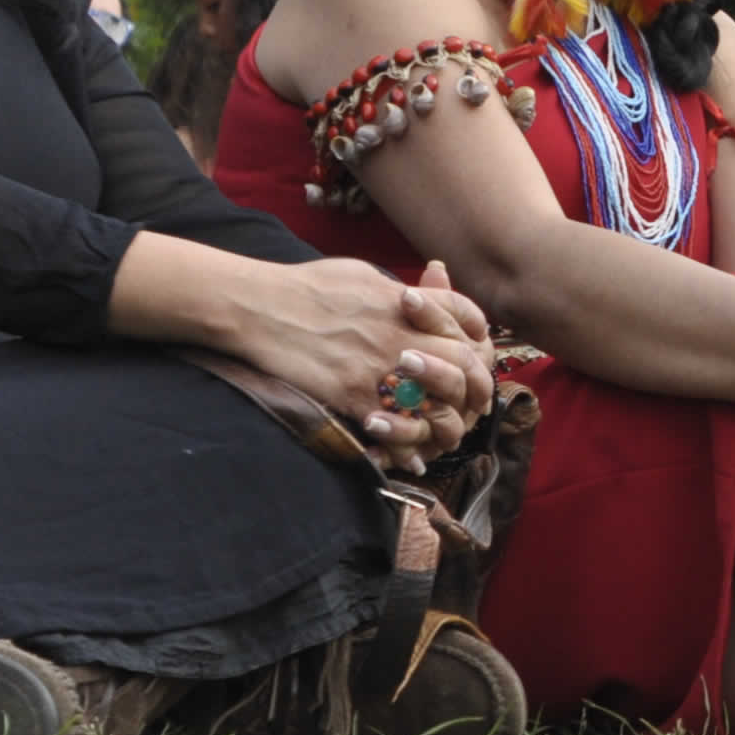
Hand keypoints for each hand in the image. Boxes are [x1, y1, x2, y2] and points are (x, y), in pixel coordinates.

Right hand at [239, 256, 492, 465]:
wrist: (257, 306)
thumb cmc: (305, 286)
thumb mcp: (361, 276)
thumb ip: (397, 292)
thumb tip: (421, 298)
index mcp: (404, 301)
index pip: (463, 314)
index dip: (476, 333)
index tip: (476, 349)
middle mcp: (401, 333)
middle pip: (464, 361)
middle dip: (475, 383)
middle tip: (475, 399)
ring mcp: (380, 366)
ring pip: (439, 400)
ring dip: (449, 419)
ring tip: (449, 432)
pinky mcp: (354, 394)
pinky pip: (395, 428)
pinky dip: (408, 447)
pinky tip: (413, 458)